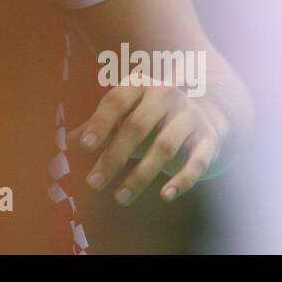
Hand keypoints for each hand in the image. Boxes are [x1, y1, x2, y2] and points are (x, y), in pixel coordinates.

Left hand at [72, 77, 228, 206]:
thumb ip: (99, 126)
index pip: (116, 101)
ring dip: (141, 175)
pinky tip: (165, 196)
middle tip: (93, 183)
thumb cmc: (150, 117)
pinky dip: (182, 180)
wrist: (204, 114)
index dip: (100, 123)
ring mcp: (191, 116)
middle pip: (137, 127)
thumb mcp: (124, 116)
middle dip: (114, 157)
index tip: (86, 147)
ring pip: (164, 147)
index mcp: (141, 84)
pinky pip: (196, 161)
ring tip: (120, 197)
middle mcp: (167, 95)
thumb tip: (71, 140)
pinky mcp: (210, 139)